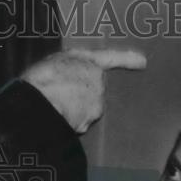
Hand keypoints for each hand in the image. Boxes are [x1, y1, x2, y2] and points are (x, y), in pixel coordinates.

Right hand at [20, 47, 146, 133]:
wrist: (38, 103)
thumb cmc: (41, 80)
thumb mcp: (55, 62)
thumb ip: (71, 66)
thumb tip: (73, 78)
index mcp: (88, 62)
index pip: (112, 58)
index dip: (127, 59)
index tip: (142, 61)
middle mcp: (96, 82)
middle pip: (93, 90)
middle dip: (80, 93)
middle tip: (58, 94)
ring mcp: (95, 103)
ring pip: (86, 108)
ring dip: (73, 109)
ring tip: (53, 106)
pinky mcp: (88, 121)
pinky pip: (79, 122)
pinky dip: (69, 122)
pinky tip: (55, 117)